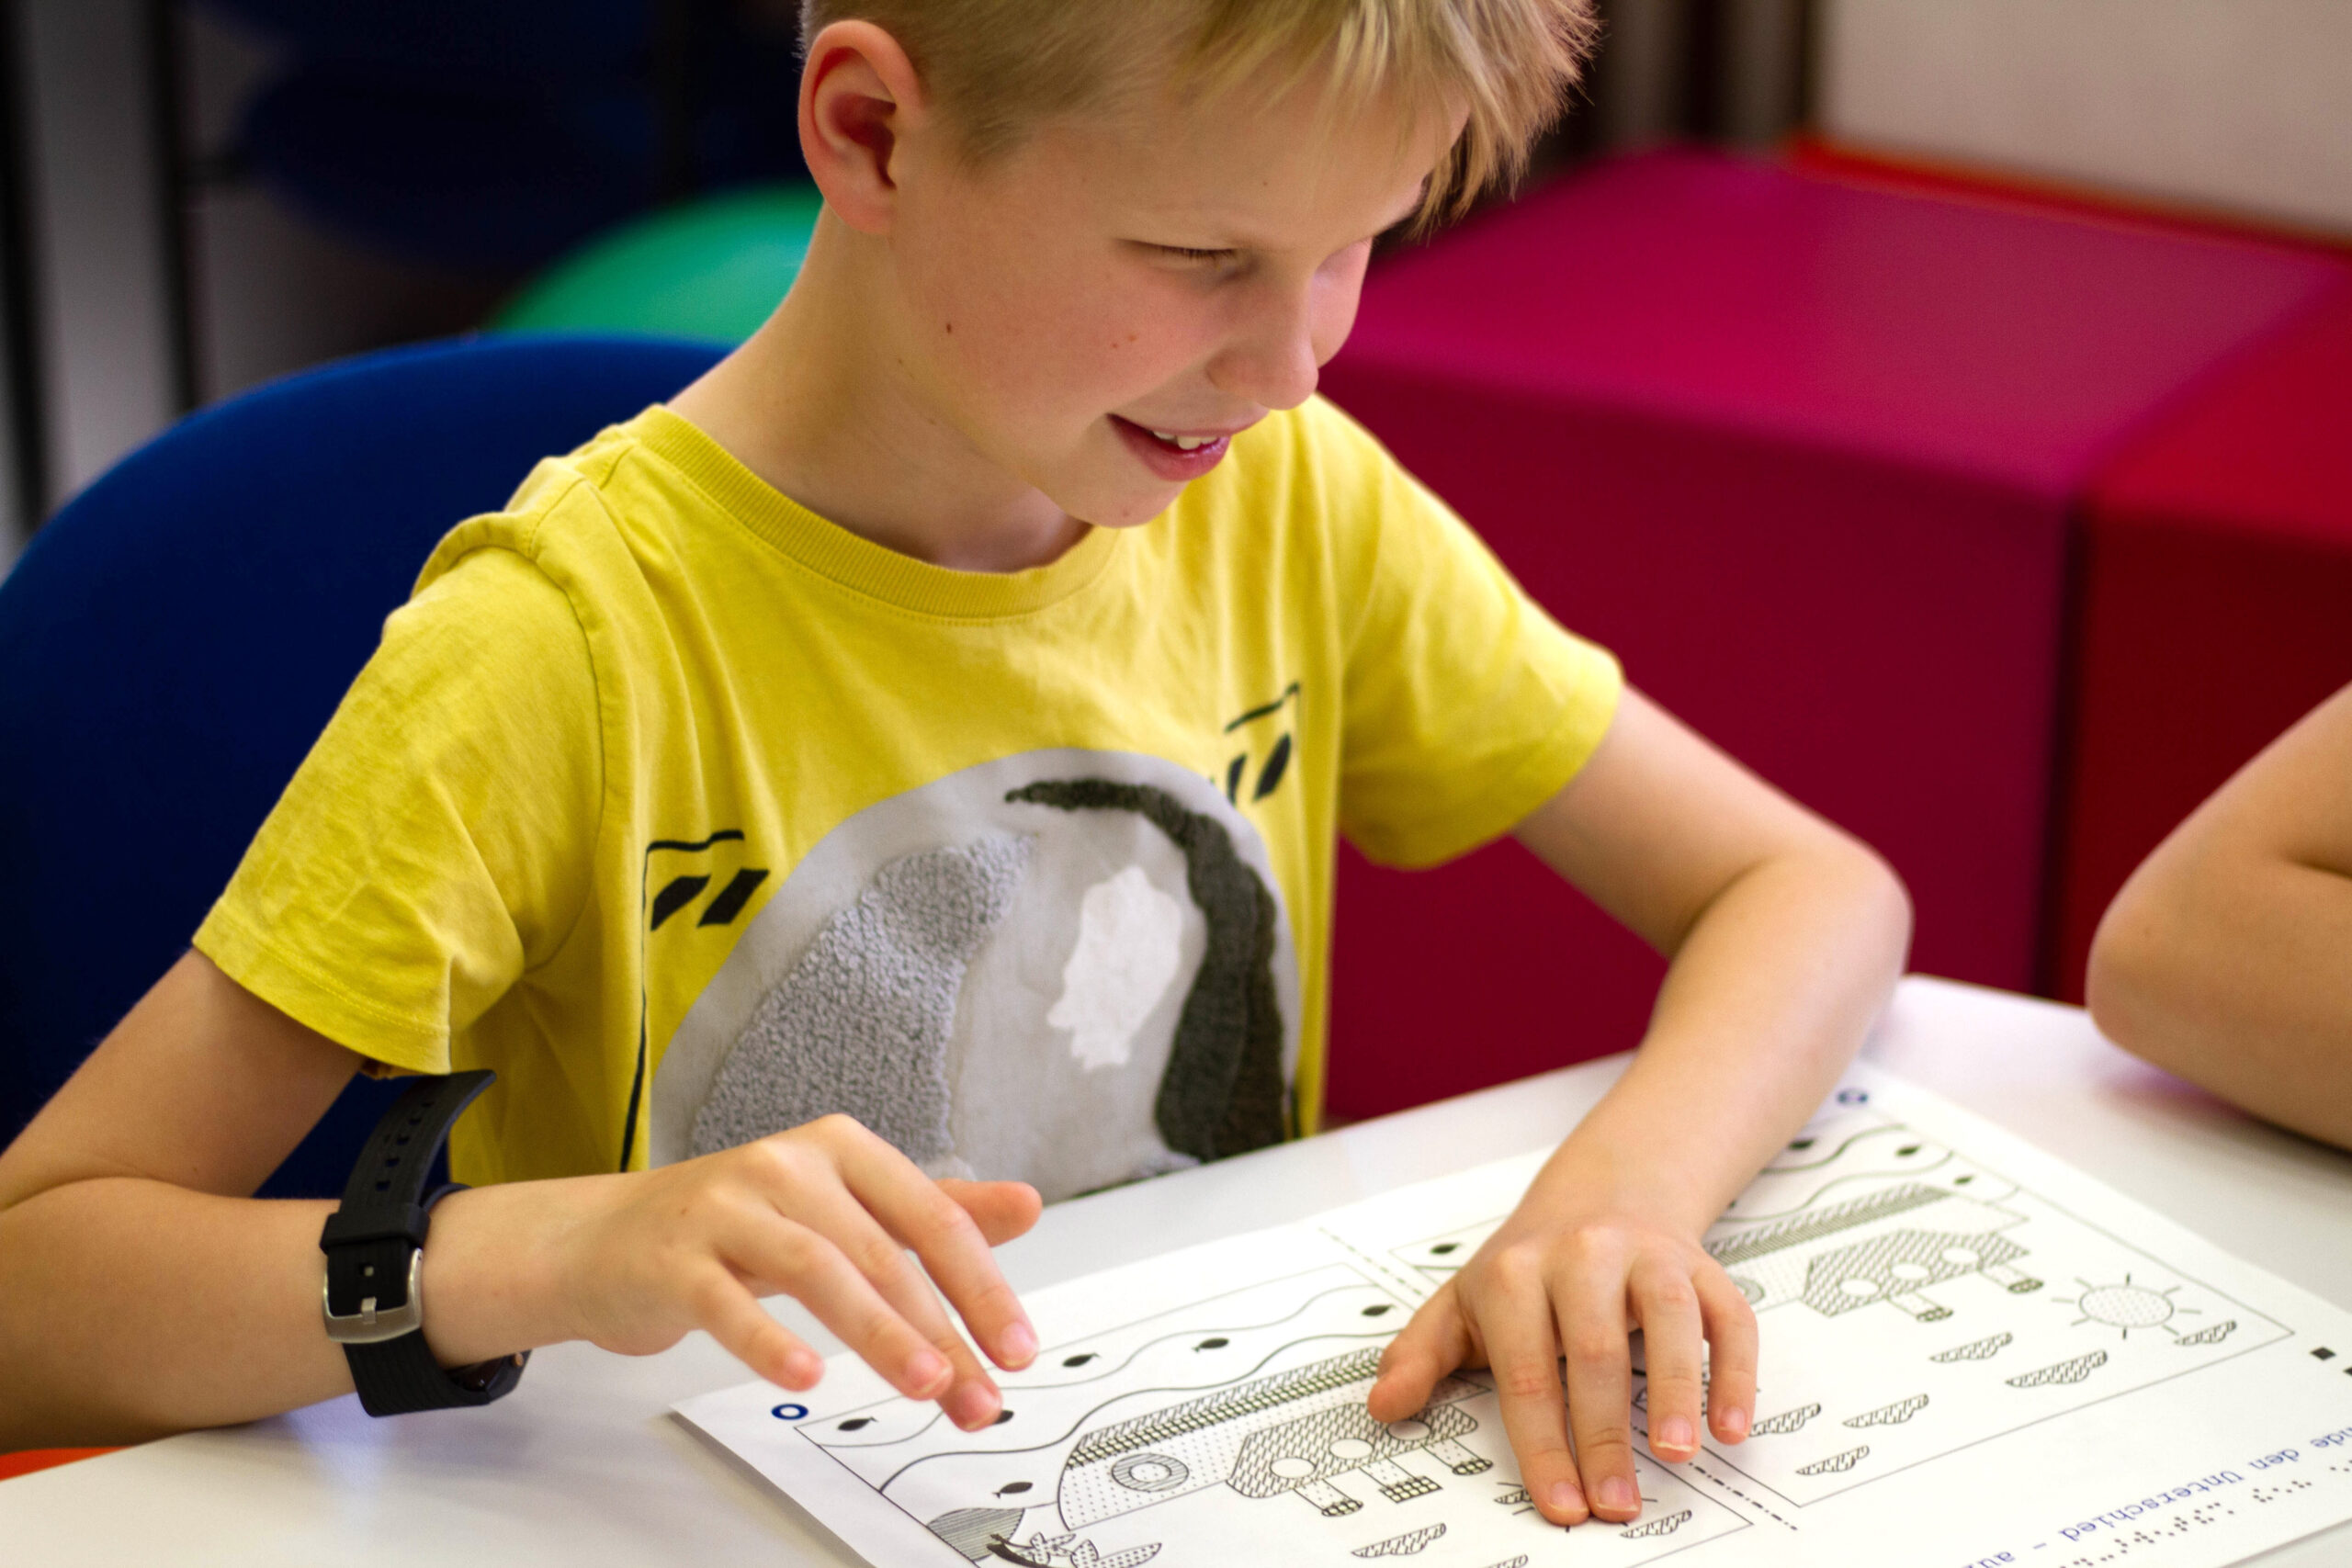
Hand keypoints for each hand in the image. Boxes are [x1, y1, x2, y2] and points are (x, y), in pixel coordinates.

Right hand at [549, 1115, 1041, 1429]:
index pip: (932, 1216)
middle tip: (980, 1395)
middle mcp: (788, 1165)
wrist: (608, 1239)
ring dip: (879, 1332)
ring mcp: (727, 1208)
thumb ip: (934, 1212)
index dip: (982, 1285)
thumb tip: (1028, 1205)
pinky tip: (809, 1377)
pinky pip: (729, 1302)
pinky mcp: (675, 1259)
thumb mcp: (844, 1209)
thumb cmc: (740, 1228)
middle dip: (942, 1332)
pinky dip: (771, 1340)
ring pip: (817, 1269)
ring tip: (924, 1385)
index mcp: (842, 1149)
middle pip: (883, 1252)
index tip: (1018, 1348)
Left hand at [1366, 1206, 1755, 1525]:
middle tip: (1614, 1504)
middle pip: (1596, 1353)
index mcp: (1515, 1271)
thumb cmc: (1528, 1269)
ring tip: (1676, 1454)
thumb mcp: (1461, 1302)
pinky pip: (1729, 1316)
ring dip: (1676, 1391)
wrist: (1601, 1193)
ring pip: (1670, 1320)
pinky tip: (1731, 1424)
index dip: (1543, 1443)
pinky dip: (1736, 1371)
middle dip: (1604, 1436)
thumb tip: (1384, 1404)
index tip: (1561, 1502)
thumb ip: (1419, 1355)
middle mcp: (1583, 1255)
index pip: (1526, 1371)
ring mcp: (1647, 1256)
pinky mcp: (1701, 1266)